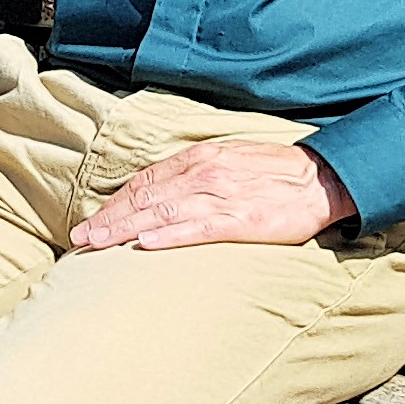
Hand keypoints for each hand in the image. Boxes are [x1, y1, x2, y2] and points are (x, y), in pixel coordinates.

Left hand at [70, 138, 355, 250]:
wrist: (323, 179)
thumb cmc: (277, 174)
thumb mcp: (231, 161)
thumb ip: (197, 174)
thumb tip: (163, 193)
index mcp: (202, 158)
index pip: (147, 180)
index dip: (116, 202)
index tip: (93, 221)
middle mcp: (206, 173)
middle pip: (146, 197)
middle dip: (109, 219)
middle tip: (80, 239)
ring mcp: (223, 196)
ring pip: (162, 213)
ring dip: (124, 230)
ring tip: (97, 245)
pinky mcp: (241, 220)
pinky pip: (197, 228)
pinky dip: (167, 236)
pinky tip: (144, 245)